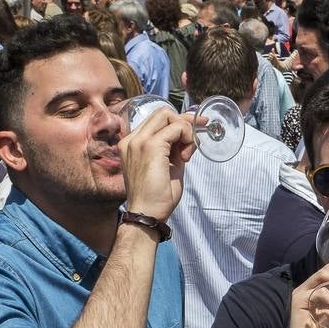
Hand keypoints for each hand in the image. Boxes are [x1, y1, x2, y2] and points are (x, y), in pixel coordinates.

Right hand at [120, 105, 195, 220]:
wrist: (147, 214)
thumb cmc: (156, 197)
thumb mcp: (168, 167)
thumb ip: (175, 149)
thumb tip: (188, 137)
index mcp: (132, 144)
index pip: (156, 120)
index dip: (178, 122)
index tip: (196, 127)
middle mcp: (132, 139)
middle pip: (162, 113)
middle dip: (184, 122)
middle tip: (195, 140)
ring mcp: (139, 141)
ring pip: (168, 116)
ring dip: (185, 131)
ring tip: (187, 155)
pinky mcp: (151, 146)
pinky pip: (176, 128)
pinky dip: (187, 138)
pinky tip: (186, 157)